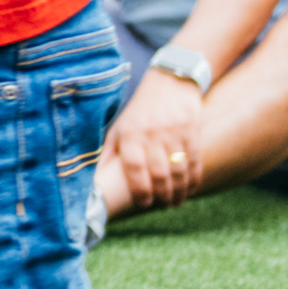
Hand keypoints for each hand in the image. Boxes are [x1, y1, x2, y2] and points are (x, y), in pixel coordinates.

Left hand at [108, 71, 209, 211]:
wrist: (170, 82)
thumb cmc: (140, 111)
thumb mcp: (119, 127)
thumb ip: (109, 152)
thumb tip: (93, 179)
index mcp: (130, 135)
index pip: (134, 168)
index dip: (140, 190)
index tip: (144, 203)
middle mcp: (152, 135)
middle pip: (159, 173)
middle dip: (162, 195)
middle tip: (163, 206)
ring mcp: (174, 134)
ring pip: (178, 171)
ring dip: (179, 191)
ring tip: (175, 202)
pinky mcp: (192, 132)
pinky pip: (194, 161)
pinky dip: (193, 179)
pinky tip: (190, 189)